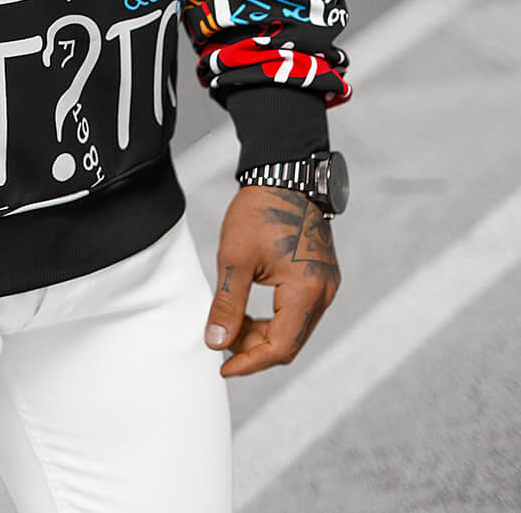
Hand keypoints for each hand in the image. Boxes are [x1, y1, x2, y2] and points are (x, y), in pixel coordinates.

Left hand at [204, 185, 340, 376]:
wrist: (284, 175)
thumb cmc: (260, 211)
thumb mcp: (235, 258)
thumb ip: (227, 304)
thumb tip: (216, 343)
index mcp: (307, 291)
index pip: (280, 346)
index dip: (250, 362)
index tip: (222, 367)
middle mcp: (324, 293)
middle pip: (290, 342)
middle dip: (254, 349)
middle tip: (220, 342)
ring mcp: (326, 286)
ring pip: (294, 329)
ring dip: (262, 335)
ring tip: (230, 323)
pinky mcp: (321, 278)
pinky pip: (298, 313)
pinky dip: (273, 319)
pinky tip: (248, 312)